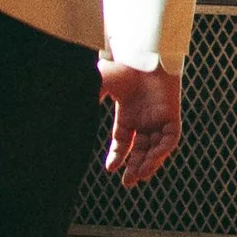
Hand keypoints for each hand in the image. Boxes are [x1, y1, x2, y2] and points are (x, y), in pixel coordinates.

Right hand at [99, 60, 181, 186]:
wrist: (143, 52)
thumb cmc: (121, 66)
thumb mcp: (98, 86)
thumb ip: (87, 101)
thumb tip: (65, 117)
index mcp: (127, 113)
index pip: (123, 141)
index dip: (117, 156)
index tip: (109, 168)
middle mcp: (143, 117)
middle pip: (141, 149)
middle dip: (135, 166)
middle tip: (128, 183)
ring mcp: (158, 116)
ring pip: (156, 147)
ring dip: (149, 163)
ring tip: (138, 176)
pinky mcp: (172, 114)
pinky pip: (169, 139)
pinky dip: (161, 152)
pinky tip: (151, 162)